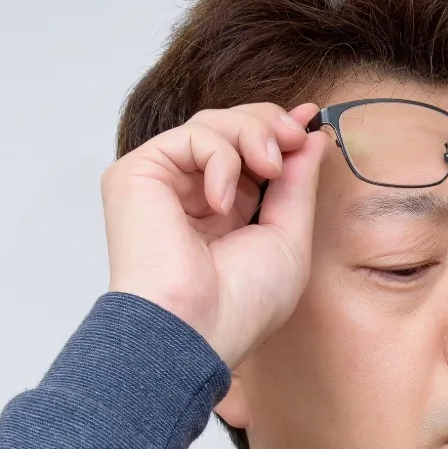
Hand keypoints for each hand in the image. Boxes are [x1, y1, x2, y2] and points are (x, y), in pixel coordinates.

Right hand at [102, 100, 326, 366]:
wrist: (197, 329)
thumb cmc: (240, 304)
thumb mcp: (288, 237)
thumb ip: (297, 184)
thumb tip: (311, 137)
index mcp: (222, 211)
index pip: (247, 151)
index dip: (278, 130)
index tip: (310, 119)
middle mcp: (188, 193)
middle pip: (228, 126)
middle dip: (268, 124)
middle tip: (294, 138)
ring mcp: (160, 183)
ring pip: (211, 124)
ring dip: (252, 135)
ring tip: (269, 168)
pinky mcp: (136, 175)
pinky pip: (190, 136)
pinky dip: (220, 158)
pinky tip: (222, 201)